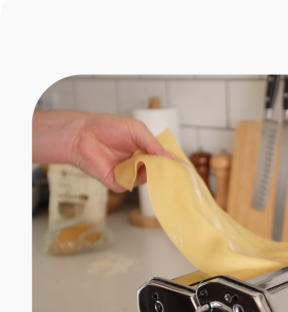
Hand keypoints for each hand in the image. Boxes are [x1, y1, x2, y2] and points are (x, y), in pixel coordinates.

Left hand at [33, 110, 172, 191]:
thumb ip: (153, 144)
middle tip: (171, 167)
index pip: (162, 159)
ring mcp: (128, 174)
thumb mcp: (137, 130)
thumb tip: (170, 158)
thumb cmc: (107, 127)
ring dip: (148, 170)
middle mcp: (138, 163)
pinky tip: (132, 165)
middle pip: (157, 171)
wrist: (82, 134)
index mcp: (144, 150)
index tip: (181, 164)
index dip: (171, 162)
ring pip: (147, 179)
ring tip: (143, 158)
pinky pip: (132, 184)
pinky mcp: (117, 182)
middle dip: (163, 169)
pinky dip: (134, 177)